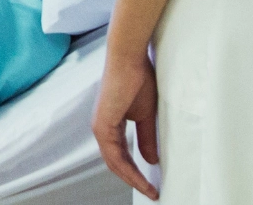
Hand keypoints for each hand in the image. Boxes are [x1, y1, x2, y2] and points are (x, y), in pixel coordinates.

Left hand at [93, 49, 160, 199]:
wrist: (129, 60)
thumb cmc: (138, 81)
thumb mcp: (146, 116)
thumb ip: (146, 138)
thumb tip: (150, 160)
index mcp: (110, 126)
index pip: (120, 156)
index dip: (135, 173)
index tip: (152, 186)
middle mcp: (102, 128)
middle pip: (115, 163)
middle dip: (134, 180)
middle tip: (152, 193)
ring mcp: (100, 126)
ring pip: (113, 161)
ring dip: (131, 178)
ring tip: (149, 190)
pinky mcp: (103, 123)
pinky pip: (113, 153)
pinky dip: (127, 168)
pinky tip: (139, 177)